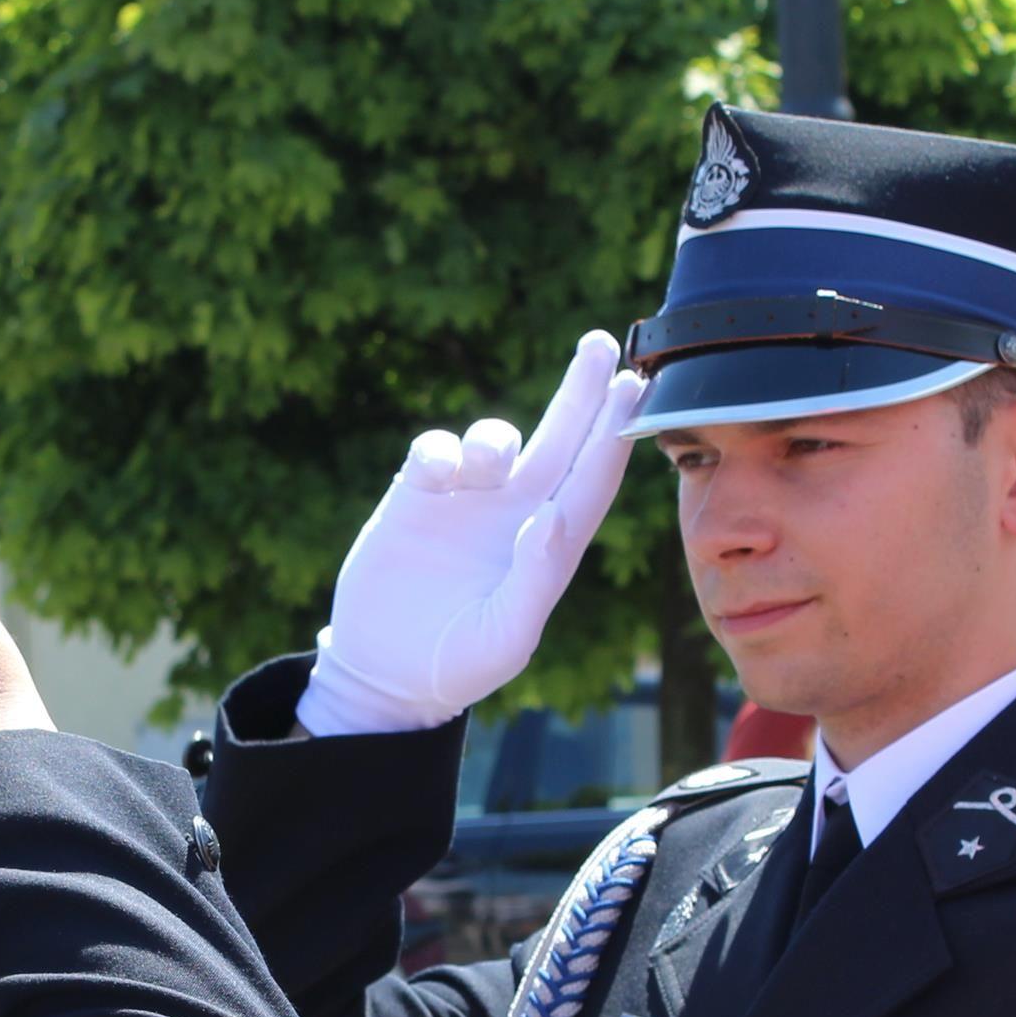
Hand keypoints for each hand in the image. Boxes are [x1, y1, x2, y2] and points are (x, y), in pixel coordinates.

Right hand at [295, 331, 651, 738]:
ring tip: (481, 468)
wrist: (385, 673)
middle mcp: (516, 514)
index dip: (612, 434)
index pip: (591, 480)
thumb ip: (536, 579)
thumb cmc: (456, 666)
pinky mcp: (418, 496)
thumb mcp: (504, 638)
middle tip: (600, 343)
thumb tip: (554, 514)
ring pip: (496, 439)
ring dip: (494, 438)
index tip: (631, 387)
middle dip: (581, 392)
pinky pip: (436, 448)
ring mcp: (468, 502)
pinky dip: (439, 451)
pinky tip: (433, 477)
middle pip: (560, 440)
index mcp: (550, 548)